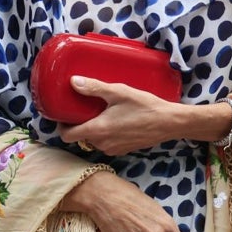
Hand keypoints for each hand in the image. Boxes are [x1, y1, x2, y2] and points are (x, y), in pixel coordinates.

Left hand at [60, 76, 189, 154]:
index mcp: (97, 130)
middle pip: (79, 137)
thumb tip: (73, 81)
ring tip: (99, 113)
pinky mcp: (124, 150)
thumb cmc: (145, 106)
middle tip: (82, 109)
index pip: (67, 136)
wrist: (171, 123)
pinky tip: (114, 121)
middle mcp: (102, 144)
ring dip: (93, 129)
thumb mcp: (118, 92)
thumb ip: (94, 87)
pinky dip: (105, 134)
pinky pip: (106, 143)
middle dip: (78, 124)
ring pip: (93, 141)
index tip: (63, 114)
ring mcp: (113, 149)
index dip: (61, 126)